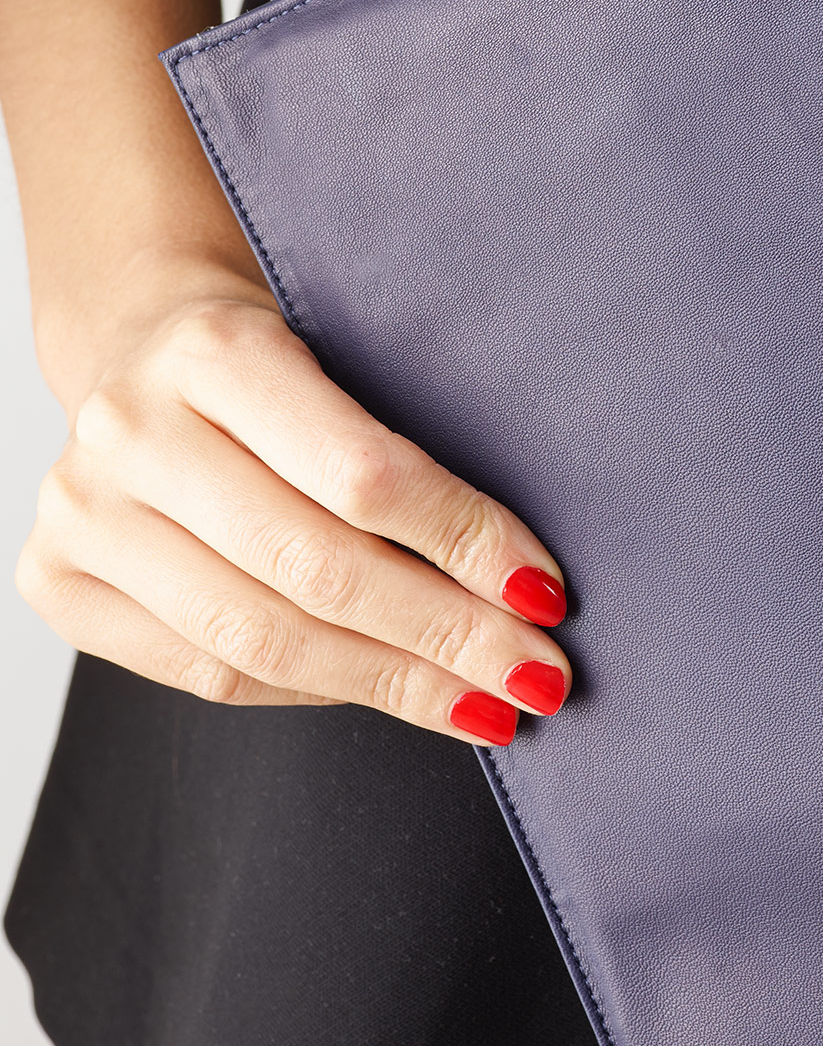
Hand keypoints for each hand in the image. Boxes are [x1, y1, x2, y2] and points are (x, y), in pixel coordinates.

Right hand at [17, 251, 571, 744]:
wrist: (140, 341)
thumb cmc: (269, 355)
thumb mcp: (340, 348)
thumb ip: (404, 442)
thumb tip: (522, 573)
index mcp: (215, 349)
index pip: (360, 472)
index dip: (461, 540)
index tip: (543, 591)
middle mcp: (131, 429)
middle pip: (313, 568)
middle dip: (444, 634)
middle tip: (534, 674)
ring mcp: (81, 512)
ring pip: (259, 637)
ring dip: (391, 684)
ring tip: (482, 705)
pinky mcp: (56, 582)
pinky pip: (207, 672)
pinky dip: (313, 691)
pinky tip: (388, 692)